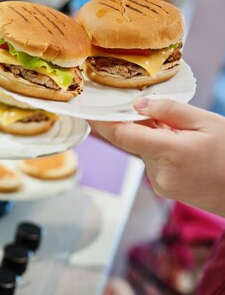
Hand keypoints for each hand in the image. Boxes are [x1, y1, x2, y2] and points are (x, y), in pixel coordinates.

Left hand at [89, 98, 224, 215]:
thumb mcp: (206, 122)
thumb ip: (169, 110)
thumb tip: (138, 104)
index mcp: (169, 153)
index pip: (123, 136)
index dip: (102, 122)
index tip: (88, 111)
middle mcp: (159, 173)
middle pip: (135, 141)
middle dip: (145, 127)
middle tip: (170, 120)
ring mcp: (160, 185)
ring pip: (145, 151)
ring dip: (156, 140)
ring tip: (188, 139)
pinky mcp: (163, 190)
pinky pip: (153, 163)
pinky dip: (161, 152)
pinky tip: (186, 152)